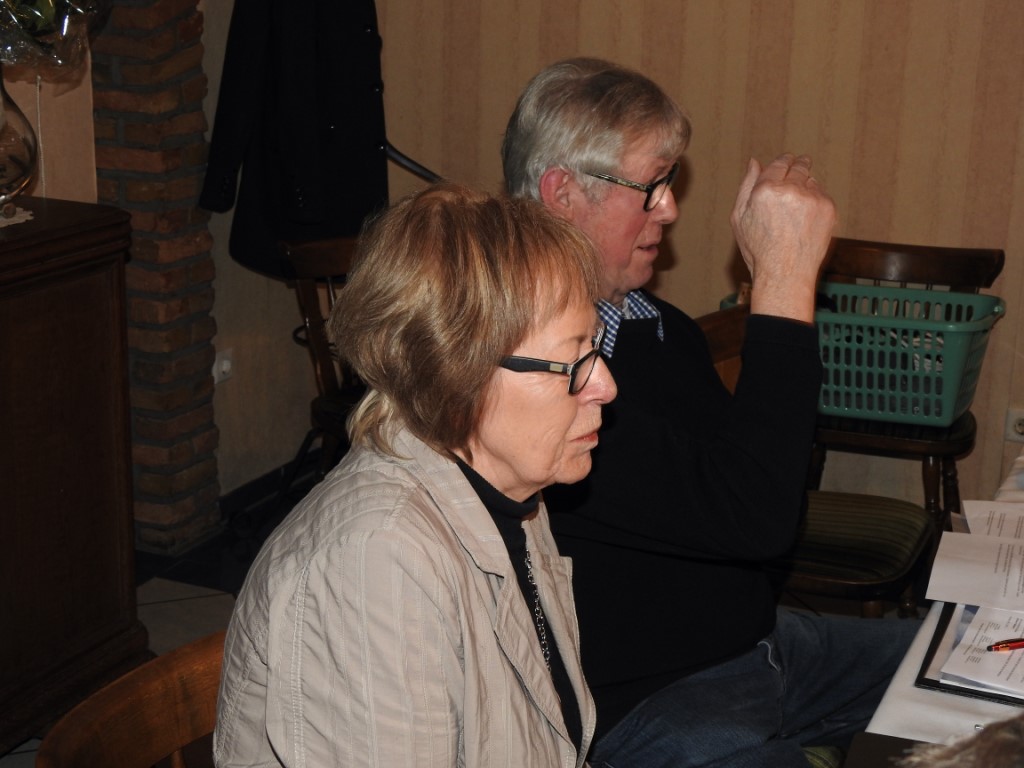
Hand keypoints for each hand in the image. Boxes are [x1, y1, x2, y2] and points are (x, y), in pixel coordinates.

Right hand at [730, 153, 836, 321]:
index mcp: (766, 189)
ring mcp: (812, 198)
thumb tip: (754, 162)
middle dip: (798, 166)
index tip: (787, 162)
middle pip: (799, 166)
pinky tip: (806, 219)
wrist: (785, 274)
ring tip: (797, 207)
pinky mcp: (828, 208)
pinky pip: (822, 195)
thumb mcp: (740, 218)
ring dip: (806, 186)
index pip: (779, 163)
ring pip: (812, 180)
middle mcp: (790, 189)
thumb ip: (746, 186)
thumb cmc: (758, 250)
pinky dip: (816, 202)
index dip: (783, 162)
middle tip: (798, 170)